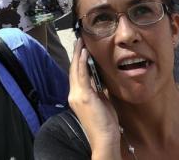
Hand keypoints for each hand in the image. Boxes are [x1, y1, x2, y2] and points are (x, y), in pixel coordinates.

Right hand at [69, 39, 121, 157]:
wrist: (104, 138)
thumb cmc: (105, 123)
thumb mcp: (101, 102)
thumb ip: (98, 91)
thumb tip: (100, 80)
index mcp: (77, 97)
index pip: (76, 75)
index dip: (78, 61)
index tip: (81, 49)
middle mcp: (74, 95)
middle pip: (73, 70)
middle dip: (76, 54)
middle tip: (78, 41)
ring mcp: (77, 95)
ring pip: (75, 70)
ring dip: (78, 55)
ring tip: (81, 42)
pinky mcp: (83, 96)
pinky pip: (82, 75)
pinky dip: (83, 63)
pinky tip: (85, 53)